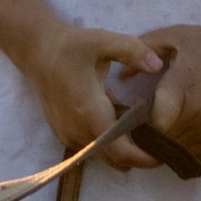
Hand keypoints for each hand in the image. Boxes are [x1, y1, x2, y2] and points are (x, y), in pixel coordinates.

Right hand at [17, 16, 166, 158]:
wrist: (38, 52)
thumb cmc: (73, 47)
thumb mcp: (105, 41)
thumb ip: (133, 51)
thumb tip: (157, 65)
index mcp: (90, 111)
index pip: (120, 150)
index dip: (143, 158)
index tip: (162, 154)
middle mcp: (77, 130)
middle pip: (115, 159)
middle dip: (137, 152)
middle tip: (153, 130)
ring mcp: (68, 135)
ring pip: (104, 156)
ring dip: (122, 146)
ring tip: (134, 119)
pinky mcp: (63, 136)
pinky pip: (92, 150)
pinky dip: (107, 141)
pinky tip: (113, 117)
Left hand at [135, 19, 200, 159]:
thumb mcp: (174, 37)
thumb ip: (143, 50)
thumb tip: (121, 76)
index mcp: (181, 88)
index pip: (153, 122)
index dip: (136, 123)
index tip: (129, 113)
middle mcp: (197, 114)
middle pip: (161, 141)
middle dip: (145, 136)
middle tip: (134, 125)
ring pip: (175, 150)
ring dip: (161, 143)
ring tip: (153, 128)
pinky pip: (192, 151)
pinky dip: (179, 145)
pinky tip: (174, 129)